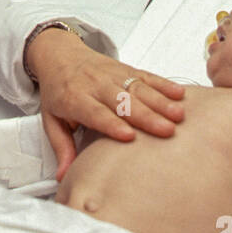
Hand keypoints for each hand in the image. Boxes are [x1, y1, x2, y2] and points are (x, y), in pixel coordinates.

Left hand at [26, 28, 184, 180]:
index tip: (129, 136)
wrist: (59, 55)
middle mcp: (95, 85)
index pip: (96, 113)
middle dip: (147, 116)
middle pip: (124, 101)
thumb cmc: (58, 91)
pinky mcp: (125, 68)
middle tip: (167, 131)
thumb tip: (63, 177)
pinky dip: (164, 84)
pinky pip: (146, 75)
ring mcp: (112, 75)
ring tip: (178, 115)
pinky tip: (180, 94)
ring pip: (138, 88)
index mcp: (74, 98)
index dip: (112, 124)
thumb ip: (61, 148)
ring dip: (161, 101)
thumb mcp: (51, 120)